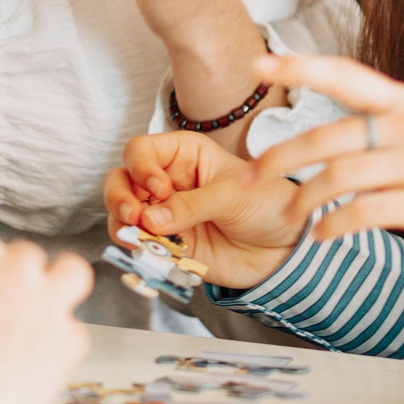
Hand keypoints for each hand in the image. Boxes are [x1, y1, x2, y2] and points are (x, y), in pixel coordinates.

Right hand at [0, 232, 93, 403]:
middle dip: (17, 281)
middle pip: (29, 259)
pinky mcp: (71, 340)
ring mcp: (50, 302)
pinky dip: (58, 349)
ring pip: (72, 274)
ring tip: (43, 314)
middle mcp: (19, 269)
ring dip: (60, 288)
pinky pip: (73, 335)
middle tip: (3, 312)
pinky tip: (35, 369)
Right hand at [103, 128, 303, 288]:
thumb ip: (192, 205)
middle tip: (134, 215)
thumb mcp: (234, 196)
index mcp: (183, 155)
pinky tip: (149, 252)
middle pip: (122, 180)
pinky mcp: (166, 244)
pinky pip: (138, 245)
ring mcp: (164, 214)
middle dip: (119, 197)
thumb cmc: (266, 205)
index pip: (142, 151)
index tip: (159, 188)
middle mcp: (167, 181)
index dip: (141, 167)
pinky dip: (136, 249)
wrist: (284, 248)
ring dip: (122, 225)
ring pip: (122, 214)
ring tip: (138, 238)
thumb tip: (151, 219)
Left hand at [246, 53, 403, 249]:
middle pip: (328, 139)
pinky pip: (361, 213)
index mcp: (402, 102)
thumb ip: (371, 122)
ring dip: (302, 200)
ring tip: (287, 214)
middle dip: (280, 158)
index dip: (301, 68)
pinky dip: (332, 226)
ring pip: (338, 178)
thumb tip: (309, 126)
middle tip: (252, 176)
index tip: (259, 66)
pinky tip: (320, 234)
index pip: (345, 76)